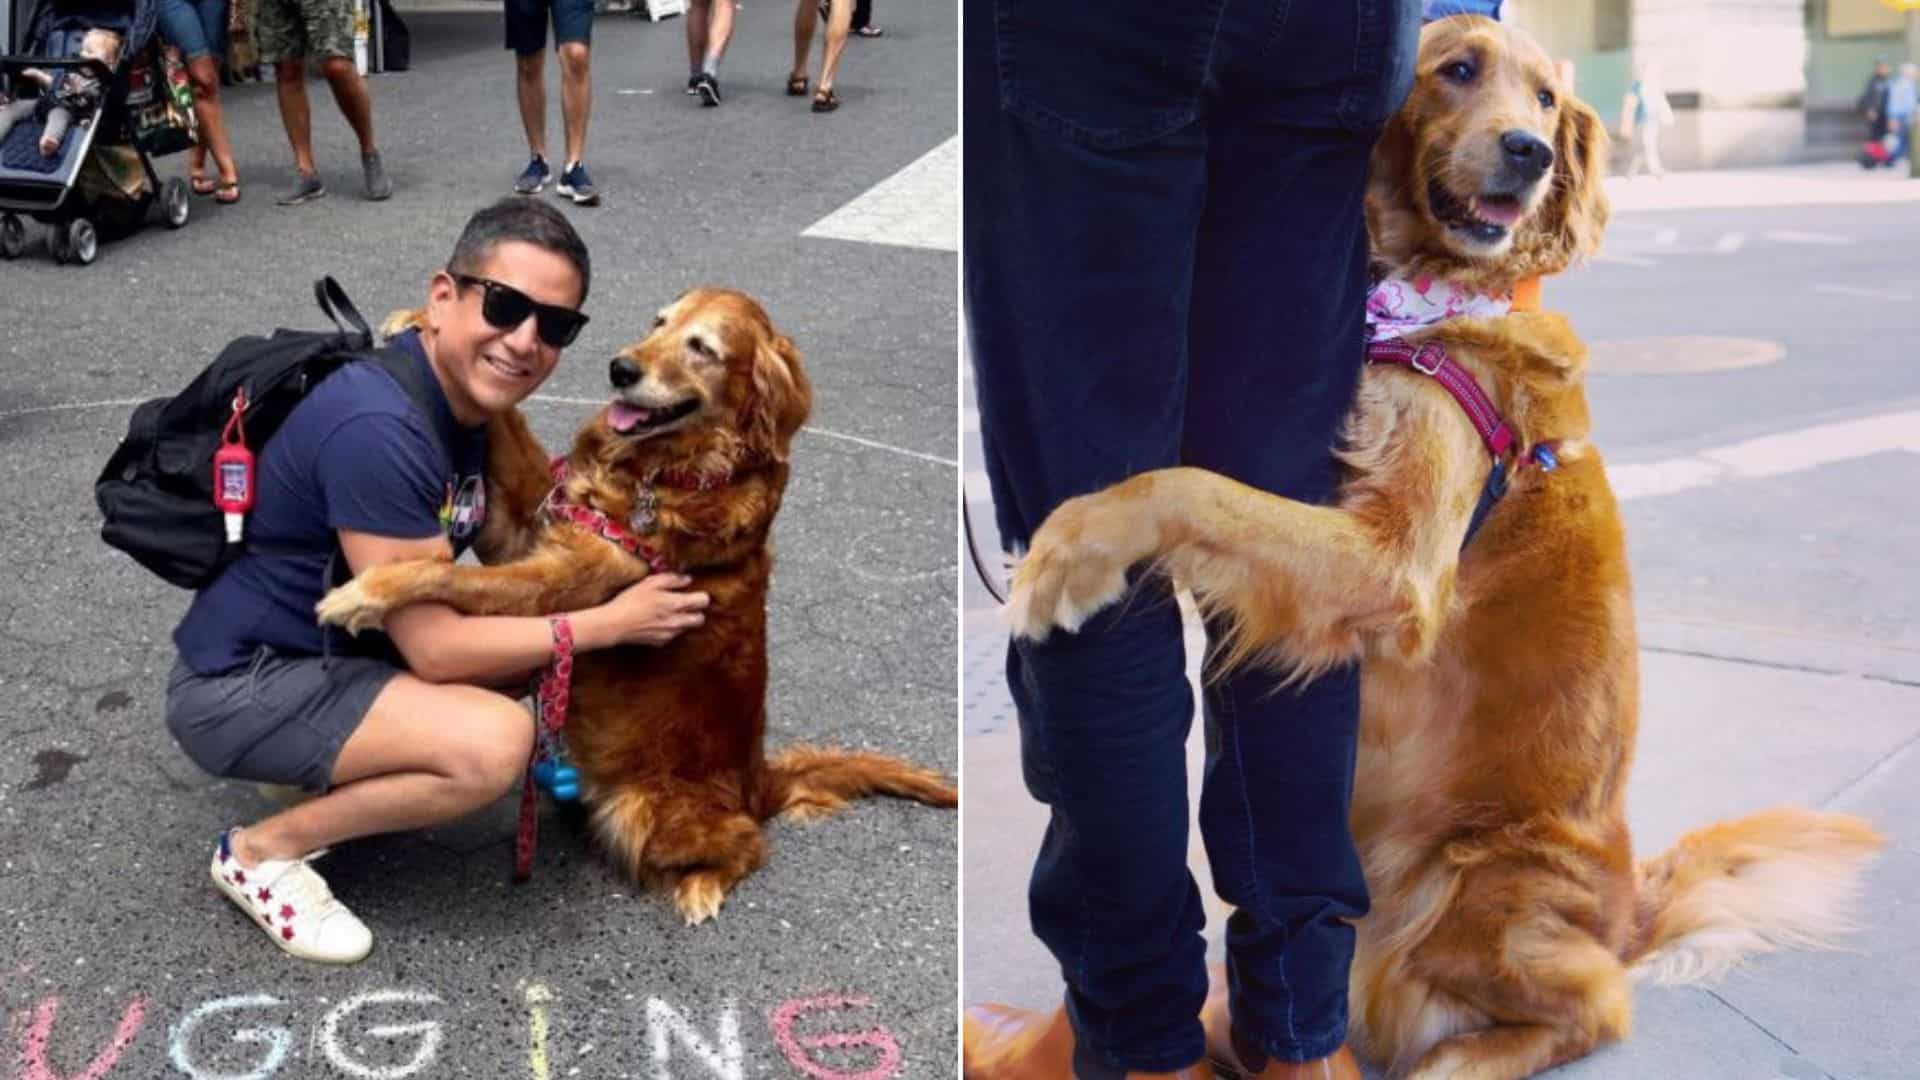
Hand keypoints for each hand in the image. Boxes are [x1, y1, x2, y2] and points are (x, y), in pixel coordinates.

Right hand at [592, 573, 709, 646]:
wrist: (615, 625)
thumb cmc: (631, 601)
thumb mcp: (650, 583)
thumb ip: (672, 579)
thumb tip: (687, 579)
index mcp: (677, 604)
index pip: (703, 601)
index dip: (700, 596)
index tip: (693, 593)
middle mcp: (677, 621)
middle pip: (701, 619)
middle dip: (696, 612)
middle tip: (684, 605)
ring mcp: (670, 634)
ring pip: (687, 628)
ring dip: (682, 620)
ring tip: (666, 612)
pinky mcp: (660, 642)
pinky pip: (672, 635)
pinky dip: (669, 628)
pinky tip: (656, 621)